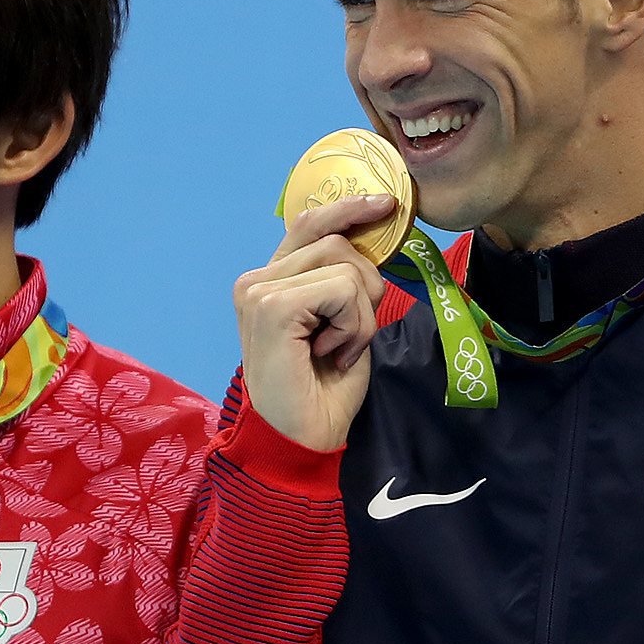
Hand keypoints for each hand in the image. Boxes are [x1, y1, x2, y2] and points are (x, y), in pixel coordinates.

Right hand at [234, 194, 395, 452]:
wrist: (303, 439)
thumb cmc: (323, 390)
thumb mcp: (342, 322)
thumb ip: (344, 281)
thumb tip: (374, 238)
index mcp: (268, 281)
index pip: (309, 224)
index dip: (349, 209)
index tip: (387, 204)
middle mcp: (255, 279)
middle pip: (335, 241)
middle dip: (365, 288)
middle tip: (350, 338)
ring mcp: (259, 291)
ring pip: (344, 264)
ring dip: (360, 314)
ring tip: (338, 350)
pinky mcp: (272, 305)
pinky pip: (342, 289)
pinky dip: (353, 325)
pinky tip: (332, 354)